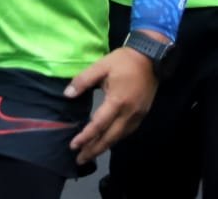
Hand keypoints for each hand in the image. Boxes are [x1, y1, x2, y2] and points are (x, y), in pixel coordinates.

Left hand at [64, 43, 158, 163]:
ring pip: (119, 137)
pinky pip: (127, 131)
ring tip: (91, 153)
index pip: (98, 125)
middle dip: (94, 150)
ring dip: (104, 147)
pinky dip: (115, 139)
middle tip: (80, 160)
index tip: (73, 145)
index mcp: (117, 101)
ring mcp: (137, 115)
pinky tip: (108, 140)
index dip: (85, 137)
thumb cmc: (124, 61)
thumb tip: (67, 94)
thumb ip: (83, 80)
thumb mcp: (101, 66)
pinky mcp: (142, 113)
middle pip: (109, 138)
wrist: (151, 57)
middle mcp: (128, 113)